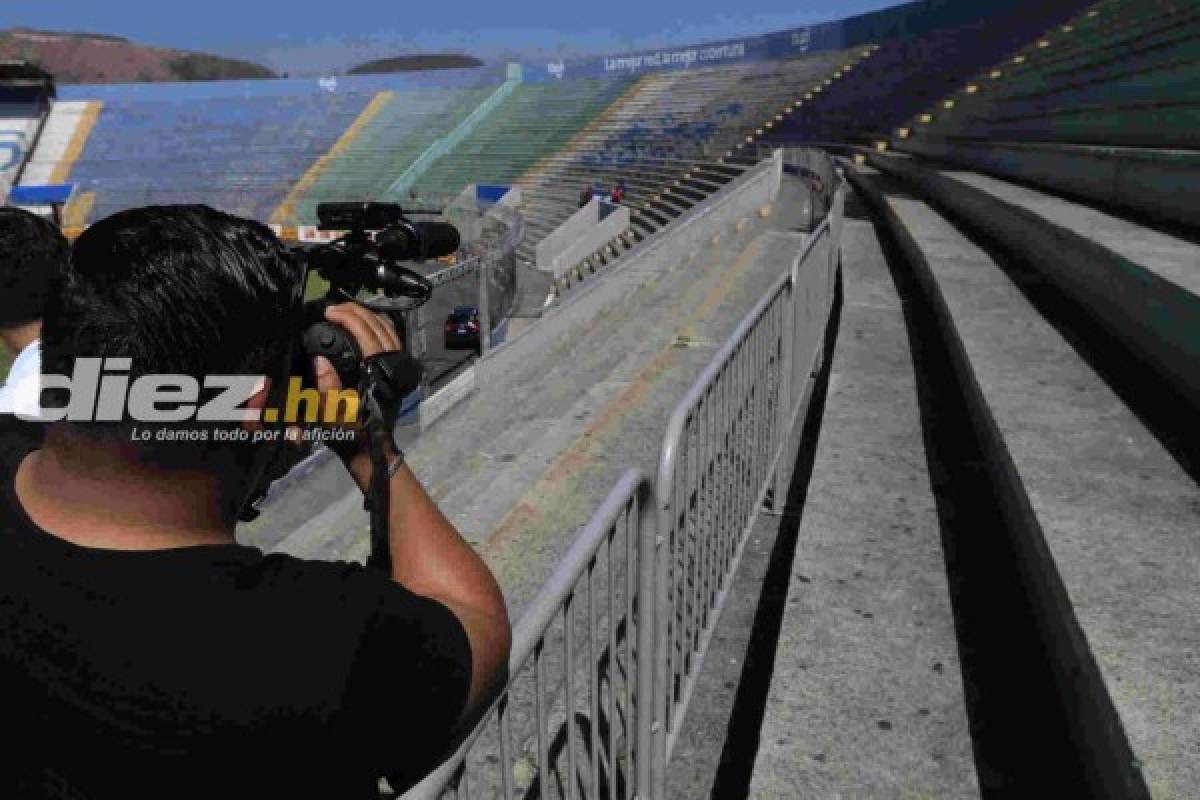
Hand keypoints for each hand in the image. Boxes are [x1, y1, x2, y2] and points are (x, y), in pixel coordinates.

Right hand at [311, 303, 403, 471]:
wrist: (370, 450)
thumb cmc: (348, 433)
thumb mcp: (329, 414)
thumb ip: (325, 387)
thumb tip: (319, 359)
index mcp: (377, 374)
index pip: (366, 334)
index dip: (347, 317)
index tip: (328, 312)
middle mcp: (391, 367)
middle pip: (379, 326)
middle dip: (356, 311)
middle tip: (334, 308)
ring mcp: (397, 368)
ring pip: (389, 330)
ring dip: (368, 315)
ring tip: (347, 311)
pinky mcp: (397, 371)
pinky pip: (392, 339)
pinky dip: (379, 325)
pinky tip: (364, 323)